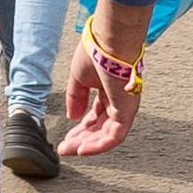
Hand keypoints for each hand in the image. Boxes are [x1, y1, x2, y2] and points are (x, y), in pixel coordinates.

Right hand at [58, 19, 145, 156]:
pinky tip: (83, 150)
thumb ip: (76, 98)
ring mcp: (124, 107)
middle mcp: (118, 100)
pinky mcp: (127, 111)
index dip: (80, 127)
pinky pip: (115, 136)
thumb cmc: (98, 51)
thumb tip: (73, 116)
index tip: (67, 136)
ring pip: (107, 135)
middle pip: (100, 127)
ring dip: (87, 145)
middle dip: (81, 139)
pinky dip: (99, 146)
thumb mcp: (79, 78)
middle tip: (65, 148)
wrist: (111, 41)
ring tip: (71, 151)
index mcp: (108, 90)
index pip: (95, 115)